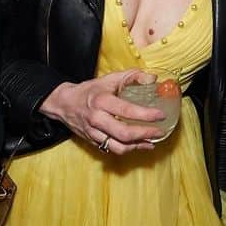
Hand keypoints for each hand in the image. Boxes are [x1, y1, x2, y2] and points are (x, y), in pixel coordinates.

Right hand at [40, 70, 164, 153]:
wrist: (64, 104)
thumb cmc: (91, 90)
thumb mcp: (110, 78)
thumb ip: (132, 76)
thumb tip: (153, 78)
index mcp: (102, 101)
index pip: (127, 110)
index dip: (146, 115)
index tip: (160, 115)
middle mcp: (97, 119)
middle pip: (124, 133)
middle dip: (145, 134)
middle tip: (160, 131)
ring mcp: (94, 133)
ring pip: (118, 146)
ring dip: (138, 146)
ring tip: (152, 142)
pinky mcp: (93, 141)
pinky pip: (112, 149)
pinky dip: (128, 149)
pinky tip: (139, 145)